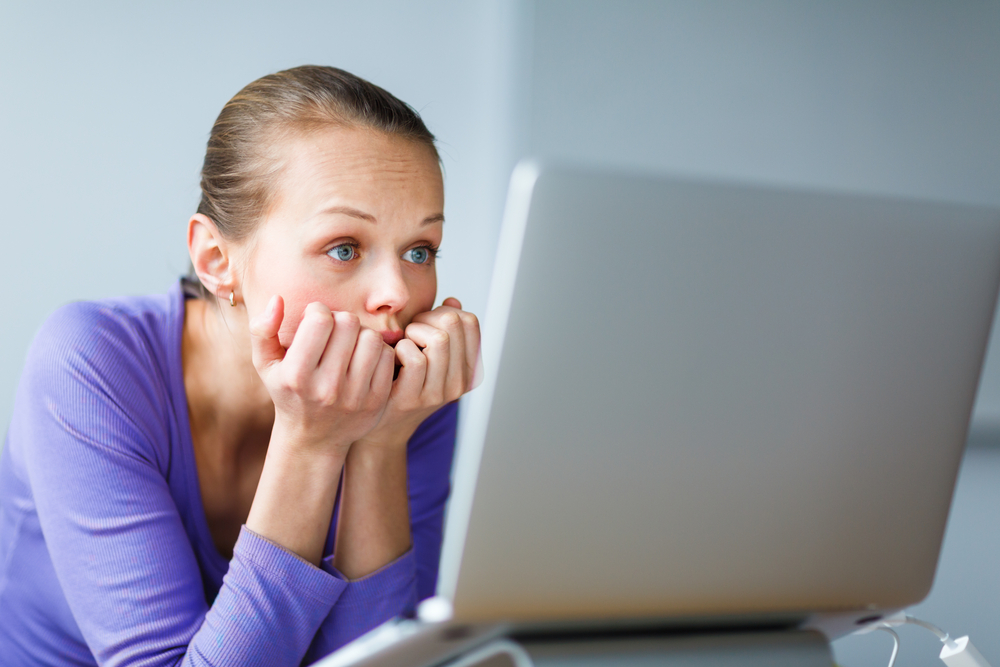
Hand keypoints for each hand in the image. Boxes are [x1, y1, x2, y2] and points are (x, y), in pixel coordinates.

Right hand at [249, 296, 394, 456]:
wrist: (313, 438)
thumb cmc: (288, 391)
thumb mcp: (265, 365)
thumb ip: (262, 330)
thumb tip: (277, 299)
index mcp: (297, 375)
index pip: (320, 319)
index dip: (318, 311)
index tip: (314, 321)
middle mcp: (326, 388)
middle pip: (349, 323)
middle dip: (340, 320)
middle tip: (333, 331)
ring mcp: (355, 396)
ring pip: (372, 338)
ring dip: (361, 334)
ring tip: (349, 344)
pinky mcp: (377, 401)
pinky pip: (387, 356)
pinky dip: (378, 351)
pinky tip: (363, 358)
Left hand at [360, 297, 480, 447]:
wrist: (381, 427)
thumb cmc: (402, 383)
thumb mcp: (429, 356)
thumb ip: (442, 330)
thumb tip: (453, 302)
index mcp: (468, 369)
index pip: (470, 321)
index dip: (445, 312)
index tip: (427, 325)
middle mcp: (459, 382)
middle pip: (453, 324)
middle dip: (427, 318)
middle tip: (412, 332)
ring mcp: (438, 393)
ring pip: (439, 339)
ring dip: (414, 332)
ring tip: (404, 343)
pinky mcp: (413, 398)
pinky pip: (414, 357)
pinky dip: (400, 348)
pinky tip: (394, 357)